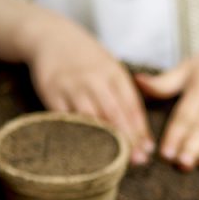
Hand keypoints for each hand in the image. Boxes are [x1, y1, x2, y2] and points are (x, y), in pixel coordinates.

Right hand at [26, 11, 153, 163]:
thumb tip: (144, 138)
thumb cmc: (87, 61)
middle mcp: (94, 79)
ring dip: (104, 141)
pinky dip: (77, 136)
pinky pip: (66, 120)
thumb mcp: (111, 70)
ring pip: (91, 118)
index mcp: (114, 73)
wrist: (51, 38)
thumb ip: (126, 99)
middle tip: (137, 160)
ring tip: (114, 161)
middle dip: (127, 139)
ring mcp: (72, 86)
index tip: (147, 150)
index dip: (140, 129)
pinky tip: (85, 152)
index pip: (131, 105)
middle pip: (114, 113)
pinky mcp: (52, 94)